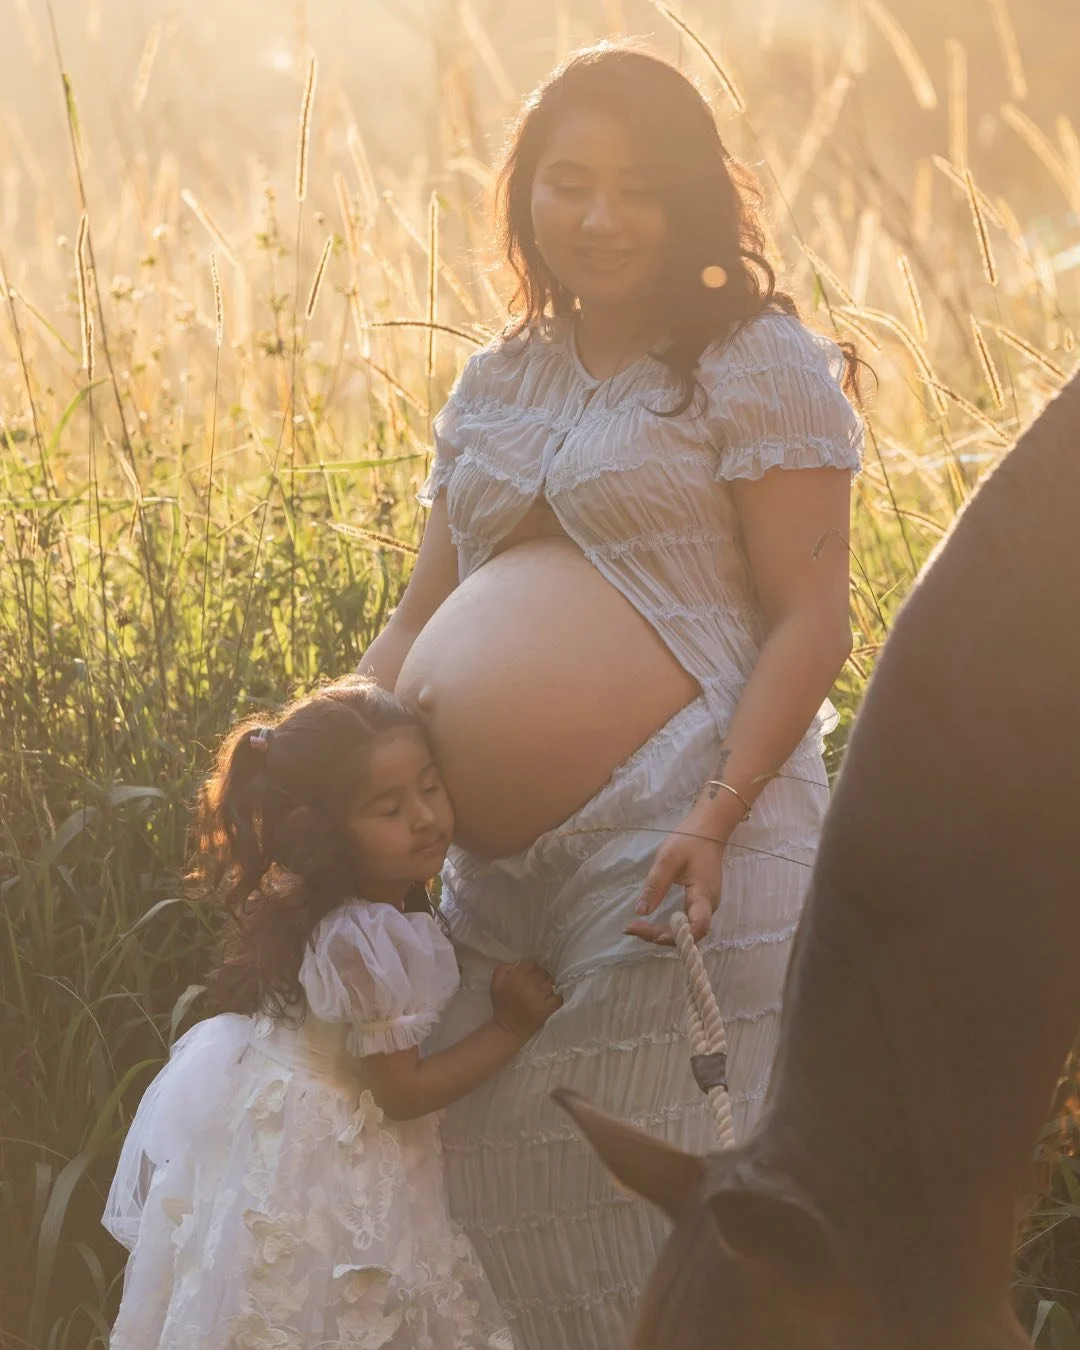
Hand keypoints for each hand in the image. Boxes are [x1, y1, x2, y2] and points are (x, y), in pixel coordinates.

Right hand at [490, 961, 562, 1041]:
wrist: (508, 1028)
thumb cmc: (502, 1005)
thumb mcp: (495, 983)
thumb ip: (503, 968)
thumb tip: (518, 963)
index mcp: (516, 978)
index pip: (532, 964)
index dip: (530, 968)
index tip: (528, 974)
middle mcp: (530, 986)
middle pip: (543, 972)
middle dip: (540, 976)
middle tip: (535, 983)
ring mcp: (540, 998)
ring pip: (551, 983)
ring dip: (548, 985)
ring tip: (542, 991)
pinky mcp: (547, 1009)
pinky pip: (558, 997)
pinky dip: (555, 997)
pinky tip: (549, 998)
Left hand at [625, 810, 726, 944]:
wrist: (708, 832)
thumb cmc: (690, 842)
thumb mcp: (668, 859)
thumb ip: (655, 885)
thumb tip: (640, 911)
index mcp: (704, 896)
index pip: (696, 928)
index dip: (674, 936)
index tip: (650, 933)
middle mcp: (708, 907)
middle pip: (688, 935)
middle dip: (660, 936)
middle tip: (632, 928)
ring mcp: (706, 907)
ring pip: (686, 931)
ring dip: (663, 933)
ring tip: (638, 928)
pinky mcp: (700, 904)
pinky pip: (686, 923)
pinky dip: (668, 927)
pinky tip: (651, 924)